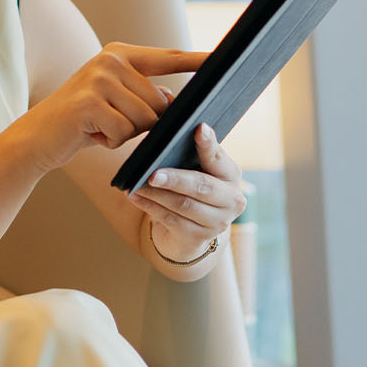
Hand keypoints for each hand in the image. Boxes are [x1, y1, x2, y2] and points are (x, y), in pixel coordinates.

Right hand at [8, 42, 207, 172]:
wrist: (37, 136)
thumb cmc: (82, 121)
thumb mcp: (115, 101)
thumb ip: (144, 95)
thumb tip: (174, 100)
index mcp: (121, 53)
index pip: (169, 57)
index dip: (198, 59)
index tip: (224, 59)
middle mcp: (110, 59)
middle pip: (158, 102)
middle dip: (143, 124)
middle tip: (110, 123)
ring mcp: (99, 79)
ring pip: (144, 120)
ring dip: (125, 134)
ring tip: (99, 128)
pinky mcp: (89, 103)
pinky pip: (124, 133)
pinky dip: (111, 142)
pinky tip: (91, 135)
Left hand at [128, 123, 245, 262]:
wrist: (191, 229)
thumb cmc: (191, 189)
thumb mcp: (196, 169)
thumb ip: (190, 153)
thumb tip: (165, 134)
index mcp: (231, 174)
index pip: (218, 157)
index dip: (209, 144)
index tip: (199, 128)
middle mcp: (232, 199)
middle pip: (201, 186)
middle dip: (175, 179)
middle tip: (152, 174)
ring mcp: (217, 222)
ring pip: (183, 205)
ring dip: (156, 194)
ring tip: (136, 184)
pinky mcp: (199, 238)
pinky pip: (171, 220)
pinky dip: (150, 207)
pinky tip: (135, 197)